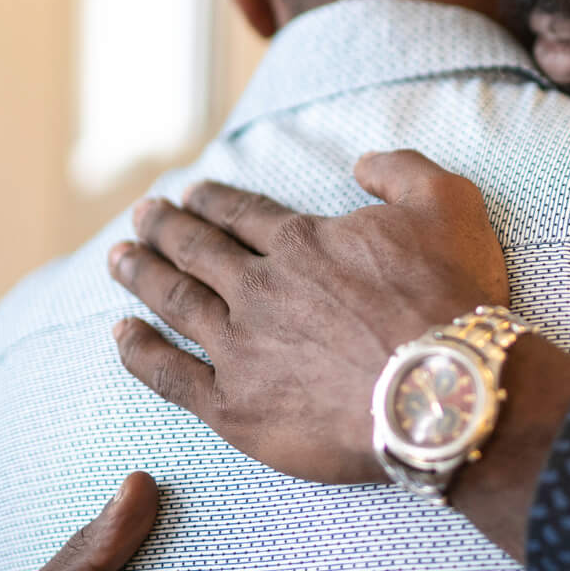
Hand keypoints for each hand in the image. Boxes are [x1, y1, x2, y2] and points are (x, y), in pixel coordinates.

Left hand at [109, 150, 511, 483]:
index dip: (214, 201)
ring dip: (142, 276)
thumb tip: (361, 162)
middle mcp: (260, 289)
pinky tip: (120, 335)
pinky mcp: (235, 407)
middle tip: (141, 216)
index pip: (243, 215)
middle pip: (197, 251)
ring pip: (175, 302)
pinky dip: (140, 352)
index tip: (190, 194)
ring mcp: (241, 349)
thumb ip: (401, 170)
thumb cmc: (451, 297)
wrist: (442, 390)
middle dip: (165, 229)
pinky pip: (170, 375)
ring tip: (117, 259)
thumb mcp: (449, 204)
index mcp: (303, 243)